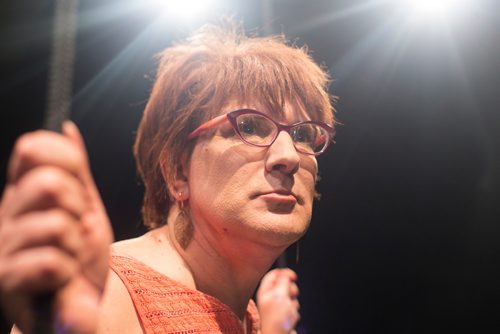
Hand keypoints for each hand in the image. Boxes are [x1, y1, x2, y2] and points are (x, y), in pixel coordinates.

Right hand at [0, 122, 112, 332]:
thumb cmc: (80, 256)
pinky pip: (53, 261)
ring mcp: (3, 248)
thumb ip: (76, 170)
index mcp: (24, 192)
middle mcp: (6, 214)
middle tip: (76, 228)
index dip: (66, 159)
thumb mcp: (85, 208)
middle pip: (50, 184)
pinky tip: (60, 278)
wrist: (78, 307)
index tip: (78, 184)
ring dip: (76, 245)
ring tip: (69, 256)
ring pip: (56, 226)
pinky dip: (69, 271)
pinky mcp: (5, 281)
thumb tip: (66, 127)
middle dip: (78, 208)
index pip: (33, 149)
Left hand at [257, 268, 299, 333]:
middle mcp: (270, 298)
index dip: (284, 273)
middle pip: (284, 285)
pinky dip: (294, 313)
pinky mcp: (284, 316)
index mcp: (265, 291)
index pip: (273, 275)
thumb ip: (283, 282)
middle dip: (291, 290)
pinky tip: (289, 319)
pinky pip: (293, 309)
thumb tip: (286, 274)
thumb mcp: (279, 295)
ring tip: (288, 312)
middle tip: (290, 296)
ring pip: (291, 297)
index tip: (293, 276)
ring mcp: (278, 307)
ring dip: (293, 303)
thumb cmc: (276, 318)